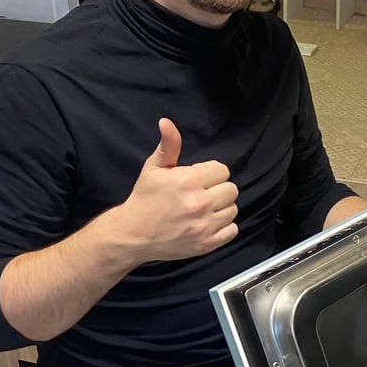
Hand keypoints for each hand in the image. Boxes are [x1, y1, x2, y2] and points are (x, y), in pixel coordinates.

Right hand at [112, 118, 238, 263]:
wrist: (134, 234)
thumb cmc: (145, 198)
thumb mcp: (153, 168)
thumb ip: (168, 146)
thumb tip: (166, 122)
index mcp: (188, 181)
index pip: (222, 170)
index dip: (210, 173)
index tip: (197, 179)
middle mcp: (199, 203)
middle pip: (231, 189)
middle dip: (218, 189)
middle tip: (201, 194)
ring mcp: (204, 226)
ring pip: (232, 209)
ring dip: (221, 208)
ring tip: (203, 209)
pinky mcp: (207, 244)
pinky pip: (232, 230)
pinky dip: (224, 227)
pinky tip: (207, 223)